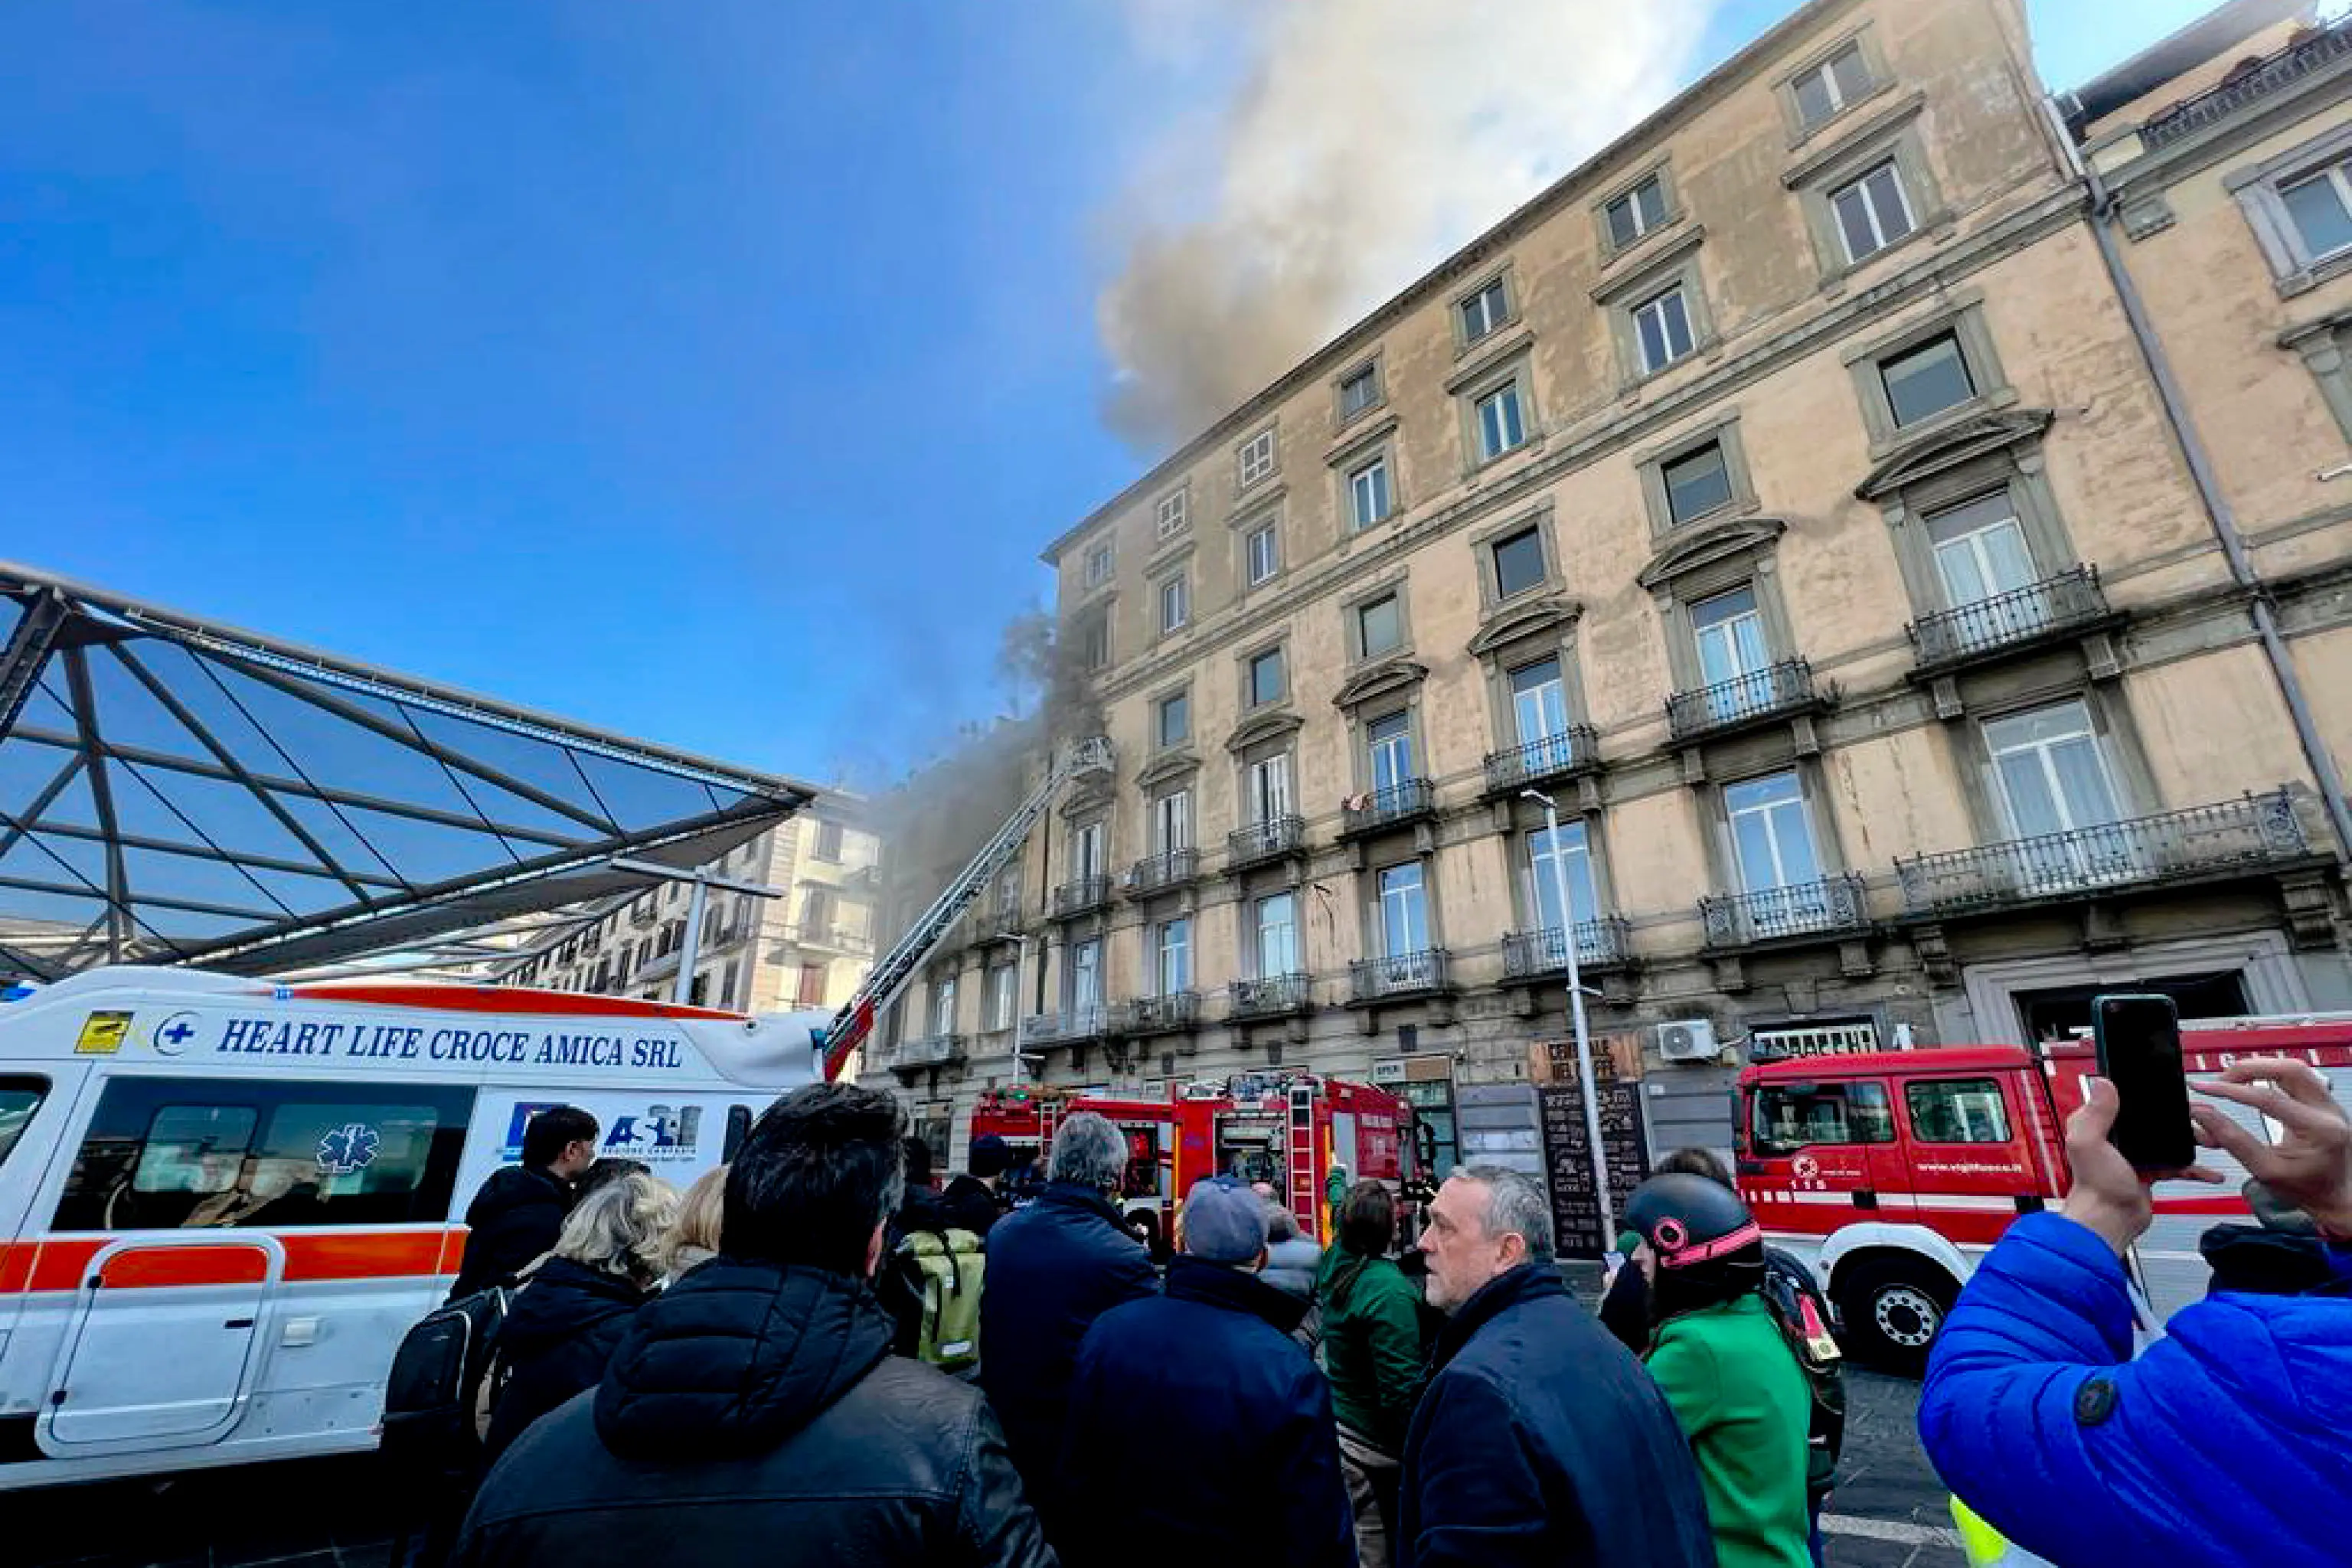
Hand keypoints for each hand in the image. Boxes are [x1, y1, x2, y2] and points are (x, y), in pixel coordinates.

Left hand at [2061, 1077, 2221, 1255]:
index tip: (2170, 1092)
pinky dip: (2193, 1167)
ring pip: (2168, 1140)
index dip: (2146, 1095)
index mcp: (2098, 1124)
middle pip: (2152, 1119)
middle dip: (2179, 1119)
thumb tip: (2102, 1083)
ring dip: (2191, 1140)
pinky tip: (2208, 1170)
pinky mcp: (2149, 1171)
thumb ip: (2095, 1113)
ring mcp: (2134, 1154)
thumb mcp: (2089, 1143)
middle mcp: (2115, 1137)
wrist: (2109, 1220)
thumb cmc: (2096, 1187)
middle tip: (2202, 1117)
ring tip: (2212, 1139)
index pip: (2123, 1100)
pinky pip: (2176, 1164)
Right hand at [2191, 1057, 2351, 1235]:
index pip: (2268, 1098)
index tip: (2206, 1088)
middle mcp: (2330, 1112)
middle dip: (2250, 1068)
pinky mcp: (2324, 1103)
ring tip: (2235, 1079)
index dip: (2231, 1091)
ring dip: (2262, 1068)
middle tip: (2222, 1079)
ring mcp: (2330, 1105)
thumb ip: (2232, 1140)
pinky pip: (2299, 1076)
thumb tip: (2203, 1114)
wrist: (2336, 1196)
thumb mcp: (2264, 1170)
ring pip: (2295, 1067)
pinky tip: (2254, 1082)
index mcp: (2318, 1130)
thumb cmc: (2308, 1189)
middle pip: (2289, 1069)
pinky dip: (2272, 1074)